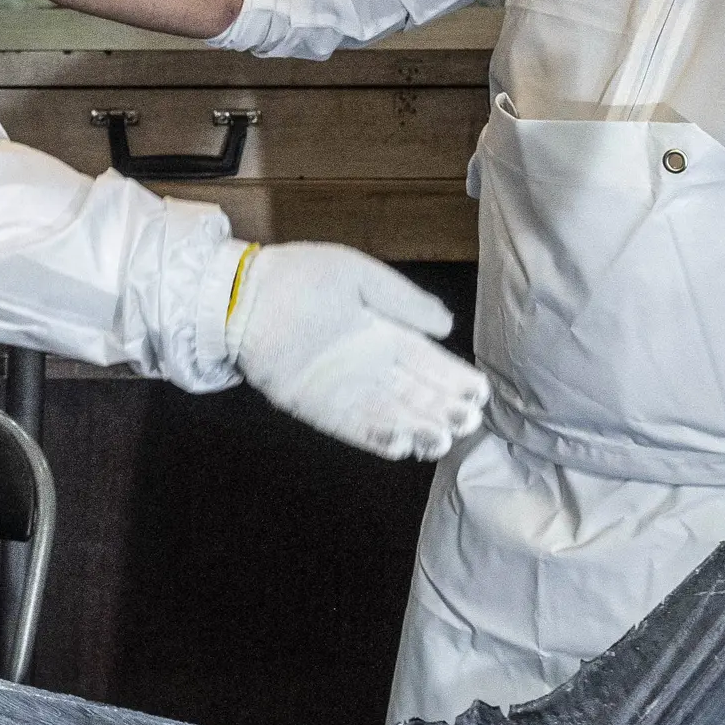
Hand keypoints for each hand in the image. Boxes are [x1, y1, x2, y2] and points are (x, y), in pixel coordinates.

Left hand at [226, 243, 488, 461]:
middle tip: (469, 421)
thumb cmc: (301, 276)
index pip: (429, 362)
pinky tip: (400, 447)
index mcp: (384, 333)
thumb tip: (448, 325)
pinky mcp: (315, 406)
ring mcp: (342, 388)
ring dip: (416, 430)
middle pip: (415, 394)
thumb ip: (405, 301)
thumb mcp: (362, 278)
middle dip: (443, 410)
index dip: (454, 378)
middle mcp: (368, 365)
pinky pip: (351, 428)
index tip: (479, 393)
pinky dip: (374, 439)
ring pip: (389, 416)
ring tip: (441, 440)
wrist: (244, 294)